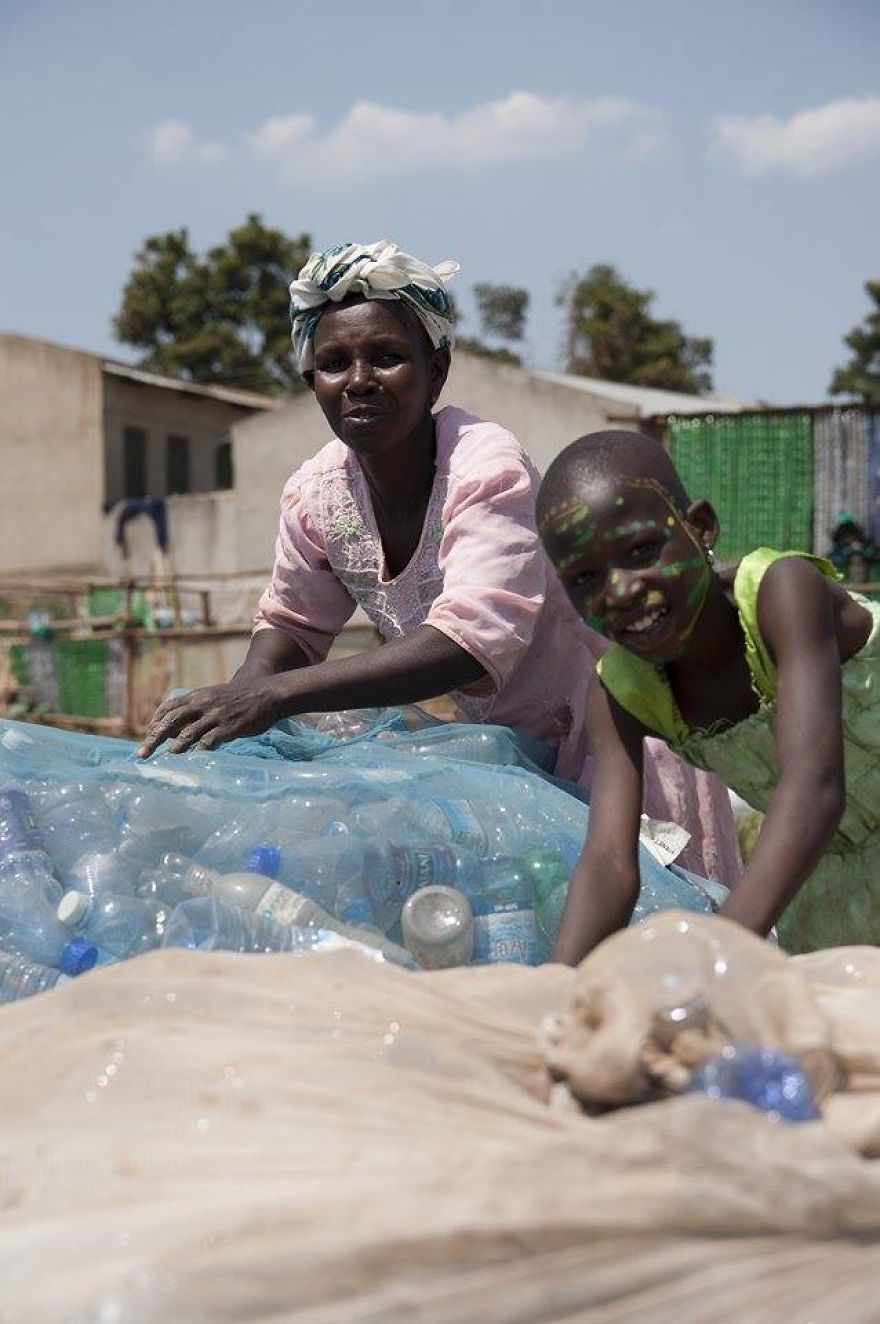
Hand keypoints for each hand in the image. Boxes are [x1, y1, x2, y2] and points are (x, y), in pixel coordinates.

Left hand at [137, 678, 283, 757]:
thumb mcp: (216, 696)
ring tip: (167, 757)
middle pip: (171, 721)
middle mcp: (202, 704)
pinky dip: (198, 751)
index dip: (155, 721)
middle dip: (154, 738)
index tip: (148, 735)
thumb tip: (179, 726)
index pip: (169, 707)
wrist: (267, 693)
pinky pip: (209, 741)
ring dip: (175, 746)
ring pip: (187, 732)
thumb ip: (198, 708)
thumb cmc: (241, 697)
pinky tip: (193, 760)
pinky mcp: (228, 727)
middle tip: (142, 754)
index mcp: (198, 695)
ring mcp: (215, 716)